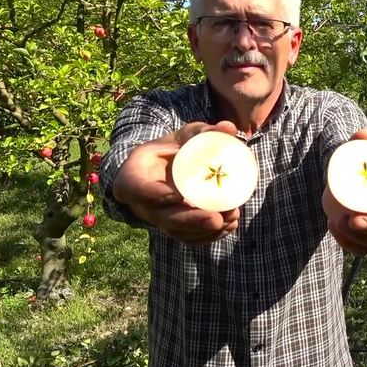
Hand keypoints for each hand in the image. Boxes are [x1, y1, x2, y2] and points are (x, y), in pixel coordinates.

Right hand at [112, 121, 240, 243]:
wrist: (166, 168)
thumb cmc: (173, 148)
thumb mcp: (184, 136)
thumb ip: (203, 132)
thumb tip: (229, 127)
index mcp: (134, 177)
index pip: (138, 189)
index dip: (155, 194)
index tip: (177, 194)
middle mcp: (143, 204)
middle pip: (163, 218)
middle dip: (190, 220)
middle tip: (216, 218)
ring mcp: (158, 219)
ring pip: (178, 232)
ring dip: (206, 230)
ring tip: (231, 218)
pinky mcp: (174, 229)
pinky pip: (189, 238)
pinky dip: (210, 236)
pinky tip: (230, 226)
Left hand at [322, 129, 366, 255]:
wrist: (346, 179)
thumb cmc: (362, 163)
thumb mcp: (362, 151)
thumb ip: (363, 141)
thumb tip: (362, 134)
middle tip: (354, 220)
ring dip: (356, 236)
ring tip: (337, 221)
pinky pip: (361, 250)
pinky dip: (347, 243)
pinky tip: (334, 228)